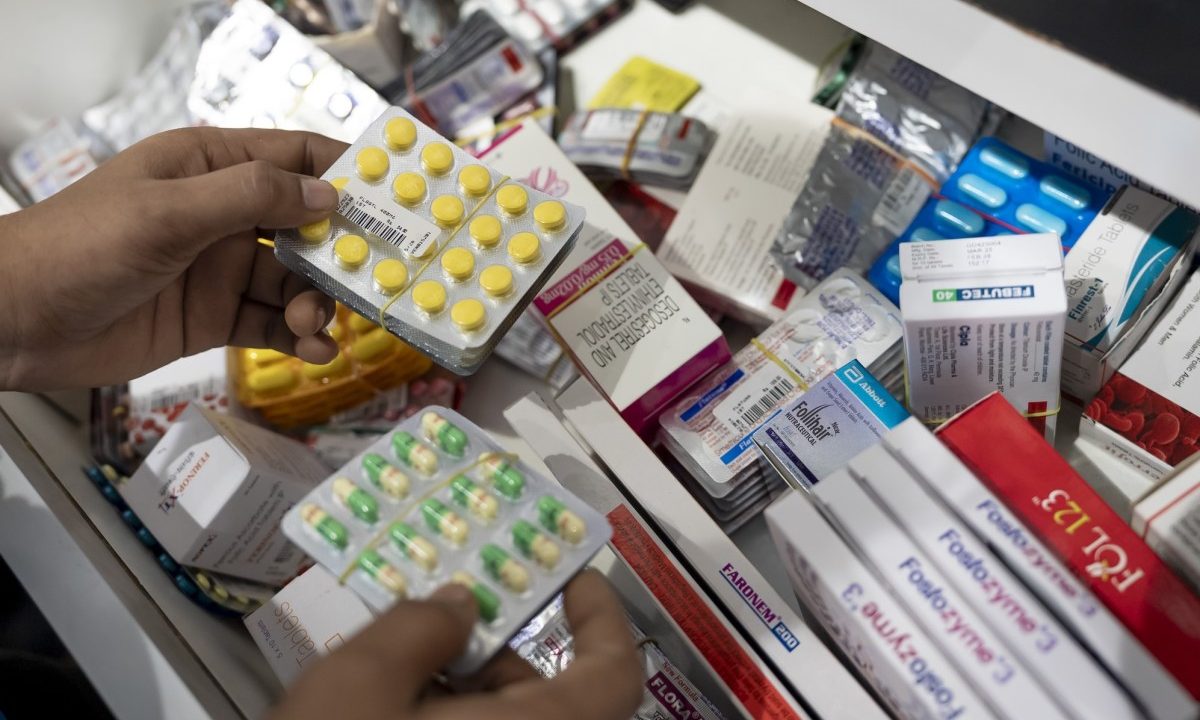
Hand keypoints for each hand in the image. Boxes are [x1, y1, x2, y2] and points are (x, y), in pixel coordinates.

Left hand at [0, 127, 348, 390]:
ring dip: (315, 304)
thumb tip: (328, 197)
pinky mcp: (211, 318)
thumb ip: (250, 198)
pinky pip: (269, 325)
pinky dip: (296, 338)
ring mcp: (219, 268)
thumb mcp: (168, 214)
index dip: (345, 174)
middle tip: (371, 280)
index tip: (395, 199)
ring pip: (292, 283)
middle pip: (305, 228)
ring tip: (317, 327)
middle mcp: (222, 214)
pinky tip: (314, 352)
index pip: (294, 157)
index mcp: (208, 167)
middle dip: (340, 254)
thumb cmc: (78, 248)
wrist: (15, 322)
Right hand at [270, 571, 643, 719]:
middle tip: (449, 622)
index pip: (615, 674)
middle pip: (558, 706)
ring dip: (471, 699)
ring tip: (403, 670)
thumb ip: (418, 629)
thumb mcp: (357, 686)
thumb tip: (460, 606)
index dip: (601, 617)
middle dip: (504, 657)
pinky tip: (392, 718)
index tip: (567, 578)